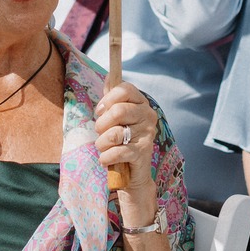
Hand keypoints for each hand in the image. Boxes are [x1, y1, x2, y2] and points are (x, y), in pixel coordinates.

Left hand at [94, 80, 162, 228]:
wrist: (132, 174)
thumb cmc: (122, 141)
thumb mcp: (117, 118)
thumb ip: (113, 98)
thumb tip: (109, 76)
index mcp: (142, 103)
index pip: (124, 89)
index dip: (107, 99)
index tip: (100, 111)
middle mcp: (148, 116)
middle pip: (118, 111)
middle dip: (101, 125)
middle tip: (100, 133)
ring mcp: (147, 134)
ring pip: (114, 134)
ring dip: (101, 143)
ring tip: (104, 148)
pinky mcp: (142, 153)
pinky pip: (116, 152)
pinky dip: (105, 158)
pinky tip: (106, 160)